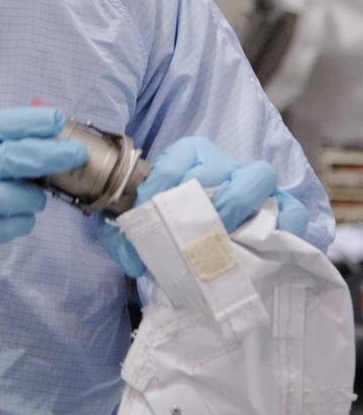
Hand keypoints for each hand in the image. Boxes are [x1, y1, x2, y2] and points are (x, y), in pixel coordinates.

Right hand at [0, 107, 87, 305]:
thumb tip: (29, 129)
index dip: (29, 122)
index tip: (58, 119)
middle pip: (12, 157)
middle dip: (51, 153)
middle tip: (76, 152)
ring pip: (18, 195)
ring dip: (34, 195)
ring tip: (28, 195)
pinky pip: (12, 225)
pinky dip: (21, 220)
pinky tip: (12, 217)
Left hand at [96, 135, 308, 277]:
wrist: (200, 240)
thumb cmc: (170, 228)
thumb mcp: (140, 228)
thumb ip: (124, 238)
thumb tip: (133, 256)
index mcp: (188, 158)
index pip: (178, 158)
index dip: (162, 182)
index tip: (147, 208)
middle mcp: (223, 165)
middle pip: (219, 166)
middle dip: (202, 197)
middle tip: (193, 228)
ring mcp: (253, 183)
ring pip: (259, 174)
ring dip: (239, 203)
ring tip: (224, 233)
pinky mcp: (281, 207)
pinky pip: (291, 207)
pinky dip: (284, 222)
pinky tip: (263, 243)